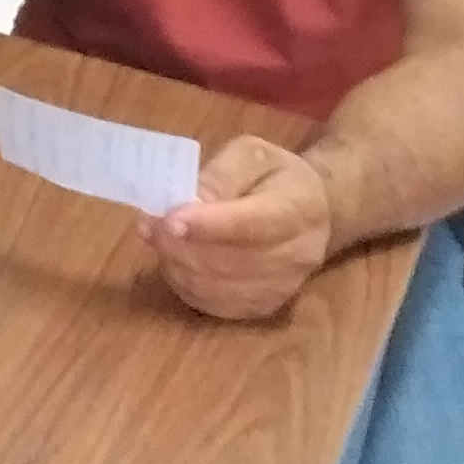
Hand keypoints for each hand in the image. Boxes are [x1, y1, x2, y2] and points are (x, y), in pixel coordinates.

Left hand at [144, 134, 331, 319]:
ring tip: (158, 239)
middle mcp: (297, 255)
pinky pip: (214, 305)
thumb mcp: (253, 155)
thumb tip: (185, 202)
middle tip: (148, 225)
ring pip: (217, 287)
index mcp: (298, 208)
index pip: (251, 224)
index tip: (169, 220)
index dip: (208, 226)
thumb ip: (221, 174)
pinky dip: (186, 284)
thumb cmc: (278, 177)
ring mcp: (282, 288)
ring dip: (177, 265)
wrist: (316, 213)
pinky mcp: (264, 308)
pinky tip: (176, 261)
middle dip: (180, 245)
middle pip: (229, 261)